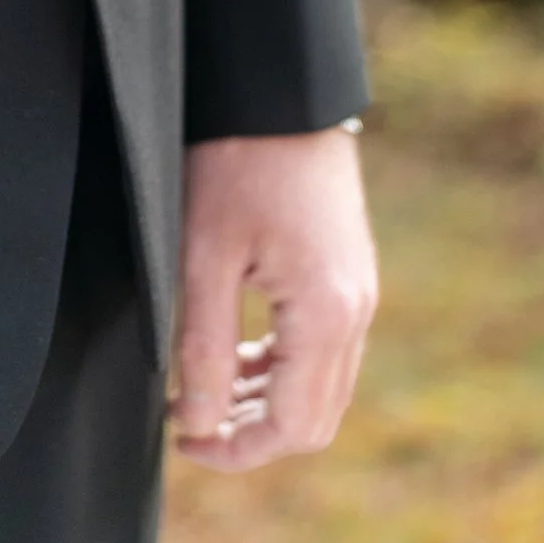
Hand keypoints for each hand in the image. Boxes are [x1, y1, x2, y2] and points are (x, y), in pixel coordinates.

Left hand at [173, 127, 377, 470]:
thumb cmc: (235, 162)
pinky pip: (325, 350)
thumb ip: (205, 348)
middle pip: (314, 420)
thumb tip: (199, 424)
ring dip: (265, 402)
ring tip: (203, 389)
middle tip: (190, 422)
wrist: (279, 92)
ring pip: (321, 388)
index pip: (291, 428)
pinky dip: (283, 368)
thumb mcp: (204, 256)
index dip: (235, 450)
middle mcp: (357, 314)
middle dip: (252, 434)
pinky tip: (236, 351)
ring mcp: (361, 294)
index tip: (182, 441)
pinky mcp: (350, 275)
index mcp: (326, 316)